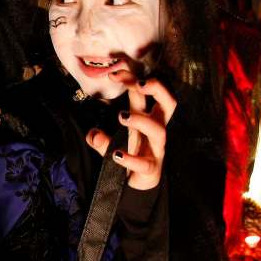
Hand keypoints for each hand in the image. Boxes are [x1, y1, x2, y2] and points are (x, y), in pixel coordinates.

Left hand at [86, 70, 176, 190]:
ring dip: (141, 120)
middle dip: (157, 89)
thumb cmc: (132, 158)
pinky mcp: (151, 168)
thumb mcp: (112, 145)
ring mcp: (156, 149)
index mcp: (148, 120)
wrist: (140, 186)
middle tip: (138, 83)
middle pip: (168, 103)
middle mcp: (156, 131)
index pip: (146, 94)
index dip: (133, 80)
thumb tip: (92, 133)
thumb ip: (100, 139)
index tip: (114, 73)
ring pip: (158, 130)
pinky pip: (145, 163)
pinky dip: (131, 159)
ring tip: (121, 116)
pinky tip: (117, 155)